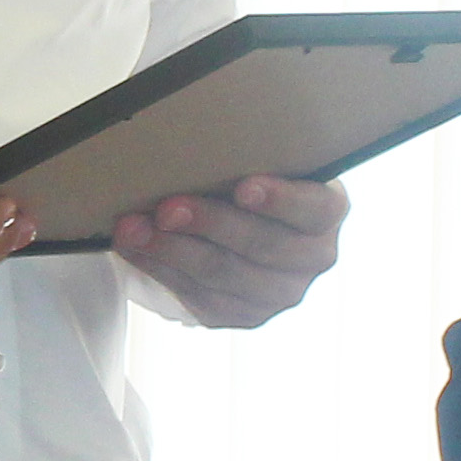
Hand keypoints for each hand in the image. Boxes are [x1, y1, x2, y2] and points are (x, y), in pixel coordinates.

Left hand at [104, 173, 346, 326]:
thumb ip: (243, 156)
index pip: (313, 208)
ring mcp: (280, 292)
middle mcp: (313, 257)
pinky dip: (162, 270)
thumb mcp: (261, 160)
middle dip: (209, 224)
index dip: (280, 199)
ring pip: (223, 275)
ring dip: (172, 251)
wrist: (246, 220)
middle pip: (261, 244)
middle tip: (167, 208)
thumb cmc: (252, 176)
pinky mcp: (245, 314)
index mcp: (327, 210)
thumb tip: (190, 145)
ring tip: (133, 229)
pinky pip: (201, 297)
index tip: (243, 188)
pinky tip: (135, 249)